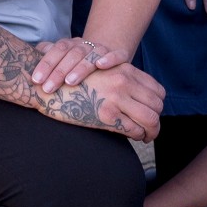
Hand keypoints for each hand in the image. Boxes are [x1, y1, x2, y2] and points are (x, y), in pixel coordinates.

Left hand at [29, 35, 124, 95]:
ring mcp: (102, 49)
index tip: (36, 80)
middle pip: (71, 54)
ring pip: (90, 54)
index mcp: (70, 45)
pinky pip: (117, 55)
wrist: (107, 52)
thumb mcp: (62, 60)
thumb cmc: (78, 63)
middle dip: (58, 71)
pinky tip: (101, 65)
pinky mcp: (119, 55)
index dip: (46, 64)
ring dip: (80, 67)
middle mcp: (85, 45)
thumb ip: (47, 57)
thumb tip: (28, 57)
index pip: (56, 50)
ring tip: (70, 81)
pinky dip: (110, 59)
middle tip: (48, 88)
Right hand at [40, 60, 163, 140]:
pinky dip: (137, 135)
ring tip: (145, 136)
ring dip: (151, 131)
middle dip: (156, 120)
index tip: (152, 113)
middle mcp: (124, 81)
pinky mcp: (107, 115)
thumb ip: (120, 80)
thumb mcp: (101, 72)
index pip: (157, 90)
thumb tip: (136, 96)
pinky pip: (133, 129)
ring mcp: (117, 98)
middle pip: (157, 105)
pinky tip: (133, 136)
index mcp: (125, 70)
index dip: (158, 105)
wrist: (48, 86)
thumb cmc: (73, 81)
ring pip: (151, 119)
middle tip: (150, 129)